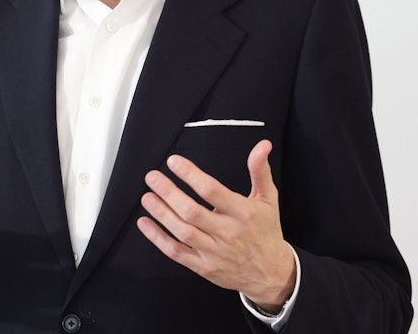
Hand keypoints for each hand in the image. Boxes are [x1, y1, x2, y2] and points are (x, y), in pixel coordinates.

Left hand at [137, 139, 294, 311]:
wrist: (271, 273)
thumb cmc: (266, 232)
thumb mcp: (268, 199)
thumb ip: (260, 171)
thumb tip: (262, 146)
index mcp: (243, 213)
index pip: (212, 191)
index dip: (190, 175)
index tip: (174, 162)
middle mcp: (227, 233)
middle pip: (192, 211)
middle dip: (169, 192)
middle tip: (152, 177)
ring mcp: (215, 252)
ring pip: (183, 232)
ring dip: (161, 213)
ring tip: (147, 197)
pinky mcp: (204, 267)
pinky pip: (177, 252)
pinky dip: (158, 238)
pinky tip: (146, 224)